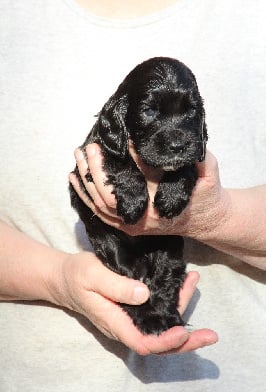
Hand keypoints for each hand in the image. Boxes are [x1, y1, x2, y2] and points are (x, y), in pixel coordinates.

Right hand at [54, 252, 217, 354]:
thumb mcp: (92, 275)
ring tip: (193, 282)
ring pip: (161, 325)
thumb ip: (116, 286)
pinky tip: (182, 283)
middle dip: (186, 341)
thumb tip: (144, 295)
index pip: (144, 342)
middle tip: (212, 335)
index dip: (166, 342)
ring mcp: (130, 318)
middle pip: (159, 342)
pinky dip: (172, 300)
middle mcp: (126, 325)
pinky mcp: (133, 308)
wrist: (65, 277)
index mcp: (115, 322)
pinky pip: (156, 312)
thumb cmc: (76, 276)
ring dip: (182, 310)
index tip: (184, 331)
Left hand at [69, 144, 229, 239]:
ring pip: (101, 205)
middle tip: (91, 146)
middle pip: (111, 195)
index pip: (142, 177)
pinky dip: (85, 196)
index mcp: (164, 203)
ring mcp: (134, 224)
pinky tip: (76, 178)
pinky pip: (101, 213)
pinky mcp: (129, 226)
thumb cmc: (208, 192)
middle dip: (96, 170)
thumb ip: (197, 155)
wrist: (206, 219)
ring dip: (86, 181)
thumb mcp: (210, 171)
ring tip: (79, 156)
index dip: (132, 157)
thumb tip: (176, 136)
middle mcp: (145, 217)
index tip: (124, 139)